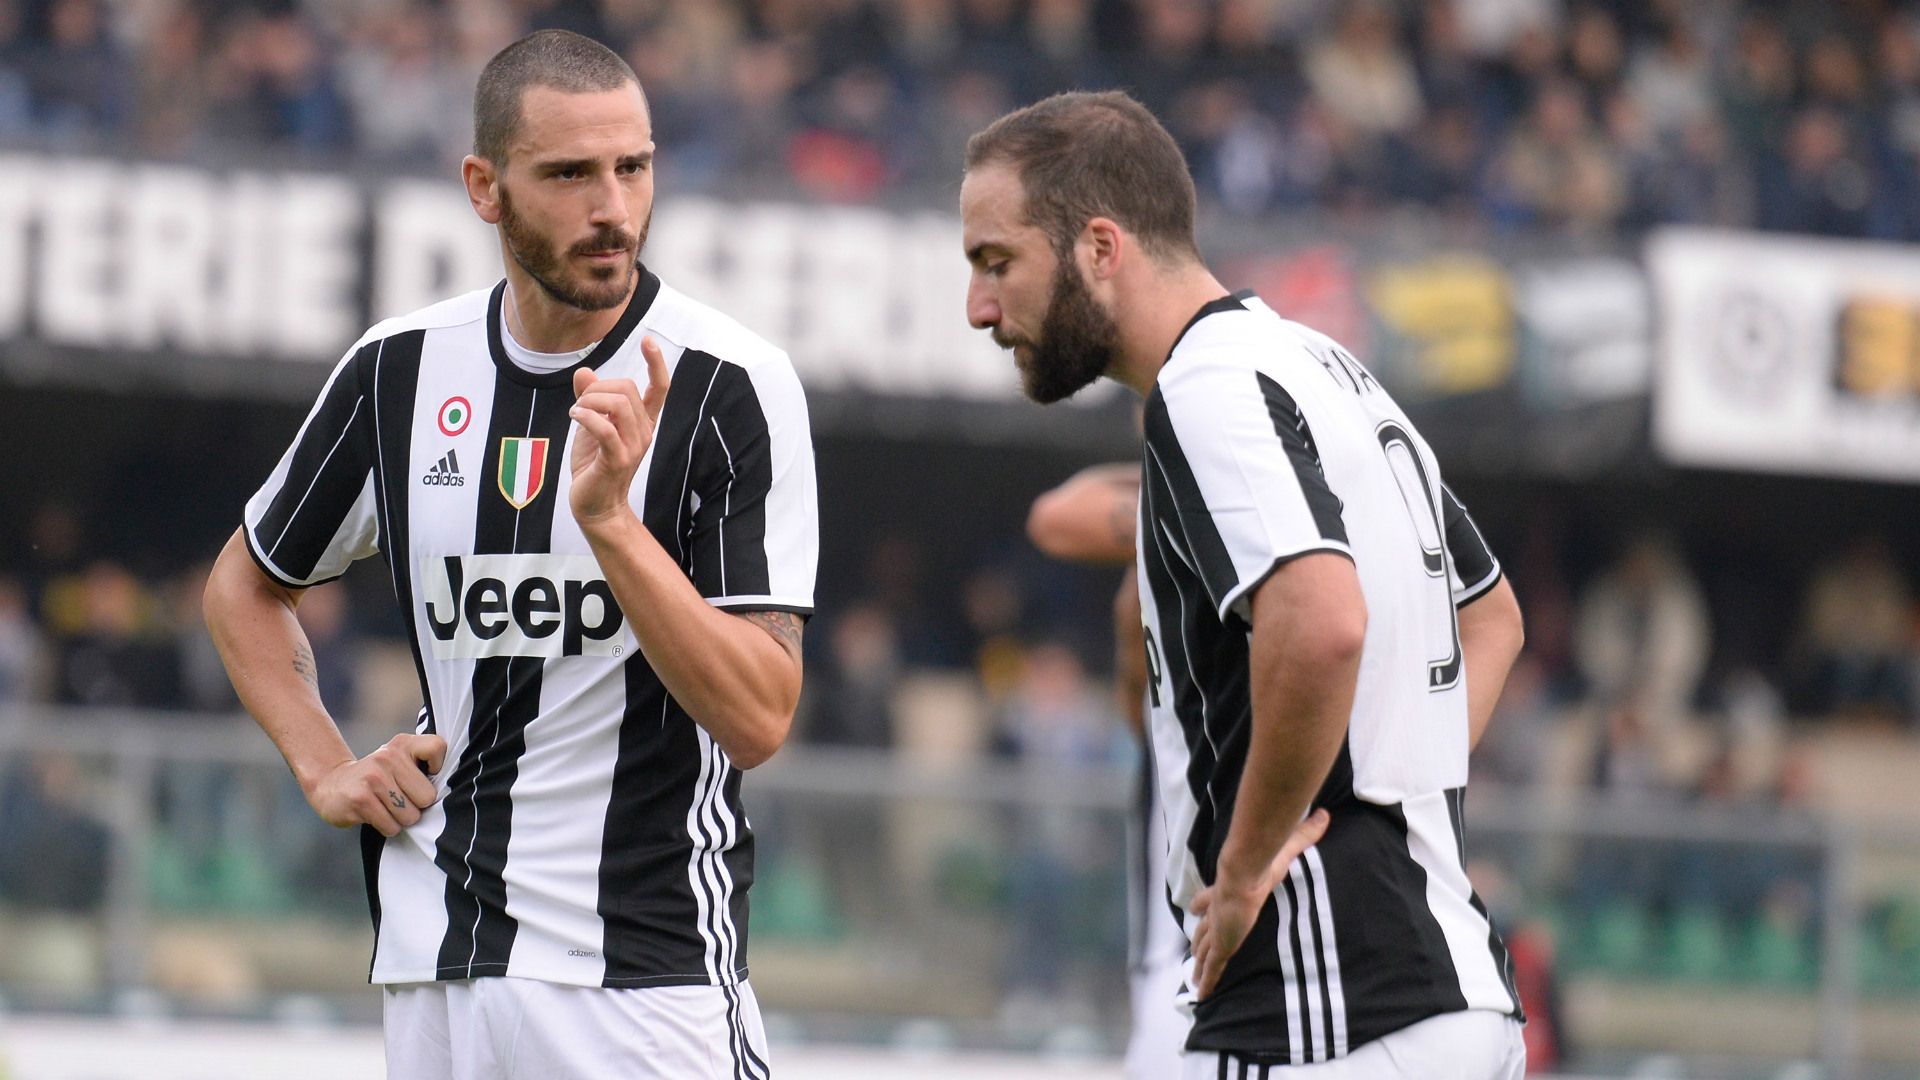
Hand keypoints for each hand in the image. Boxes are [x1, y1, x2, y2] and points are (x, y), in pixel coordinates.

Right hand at [305, 734, 446, 836]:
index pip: (438, 748)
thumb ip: (425, 766)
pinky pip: (391, 826)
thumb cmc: (378, 778)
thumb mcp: (400, 762)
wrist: (332, 785)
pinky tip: (374, 814)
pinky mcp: (360, 799)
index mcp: (403, 744)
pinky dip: (386, 827)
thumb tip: (454, 790)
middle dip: (416, 805)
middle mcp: (388, 756)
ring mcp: (373, 777)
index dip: (437, 769)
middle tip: (398, 799)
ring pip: (410, 816)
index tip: (425, 776)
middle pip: (427, 797)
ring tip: (385, 806)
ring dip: (400, 818)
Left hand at [570, 336, 669, 525]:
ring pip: (619, 404)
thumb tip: (585, 372)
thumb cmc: (594, 466)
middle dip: (598, 387)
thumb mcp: (589, 426)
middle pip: (628, 389)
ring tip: (576, 412)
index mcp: (642, 422)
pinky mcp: (617, 460)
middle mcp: (643, 432)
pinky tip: (574, 417)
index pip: (660, 388)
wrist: (595, 506)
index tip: (648, 340)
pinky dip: (587, 416)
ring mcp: (633, 447)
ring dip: (590, 401)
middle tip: (579, 404)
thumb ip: (589, 399)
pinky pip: (605, 428)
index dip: (656, 363)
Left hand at [1190, 808, 1330, 1000]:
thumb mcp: (1287, 847)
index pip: (1210, 898)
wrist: (1245, 869)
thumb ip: (1304, 833)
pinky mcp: (1222, 944)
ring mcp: (1219, 928)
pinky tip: (1201, 994)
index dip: (1203, 902)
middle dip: (1198, 938)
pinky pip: (1213, 968)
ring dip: (1199, 963)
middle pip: (1203, 929)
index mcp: (1227, 890)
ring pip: (1204, 950)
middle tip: (1193, 948)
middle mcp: (1219, 911)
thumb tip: (1323, 814)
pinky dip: (1206, 981)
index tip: (1194, 906)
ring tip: (1195, 976)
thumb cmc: (1262, 858)